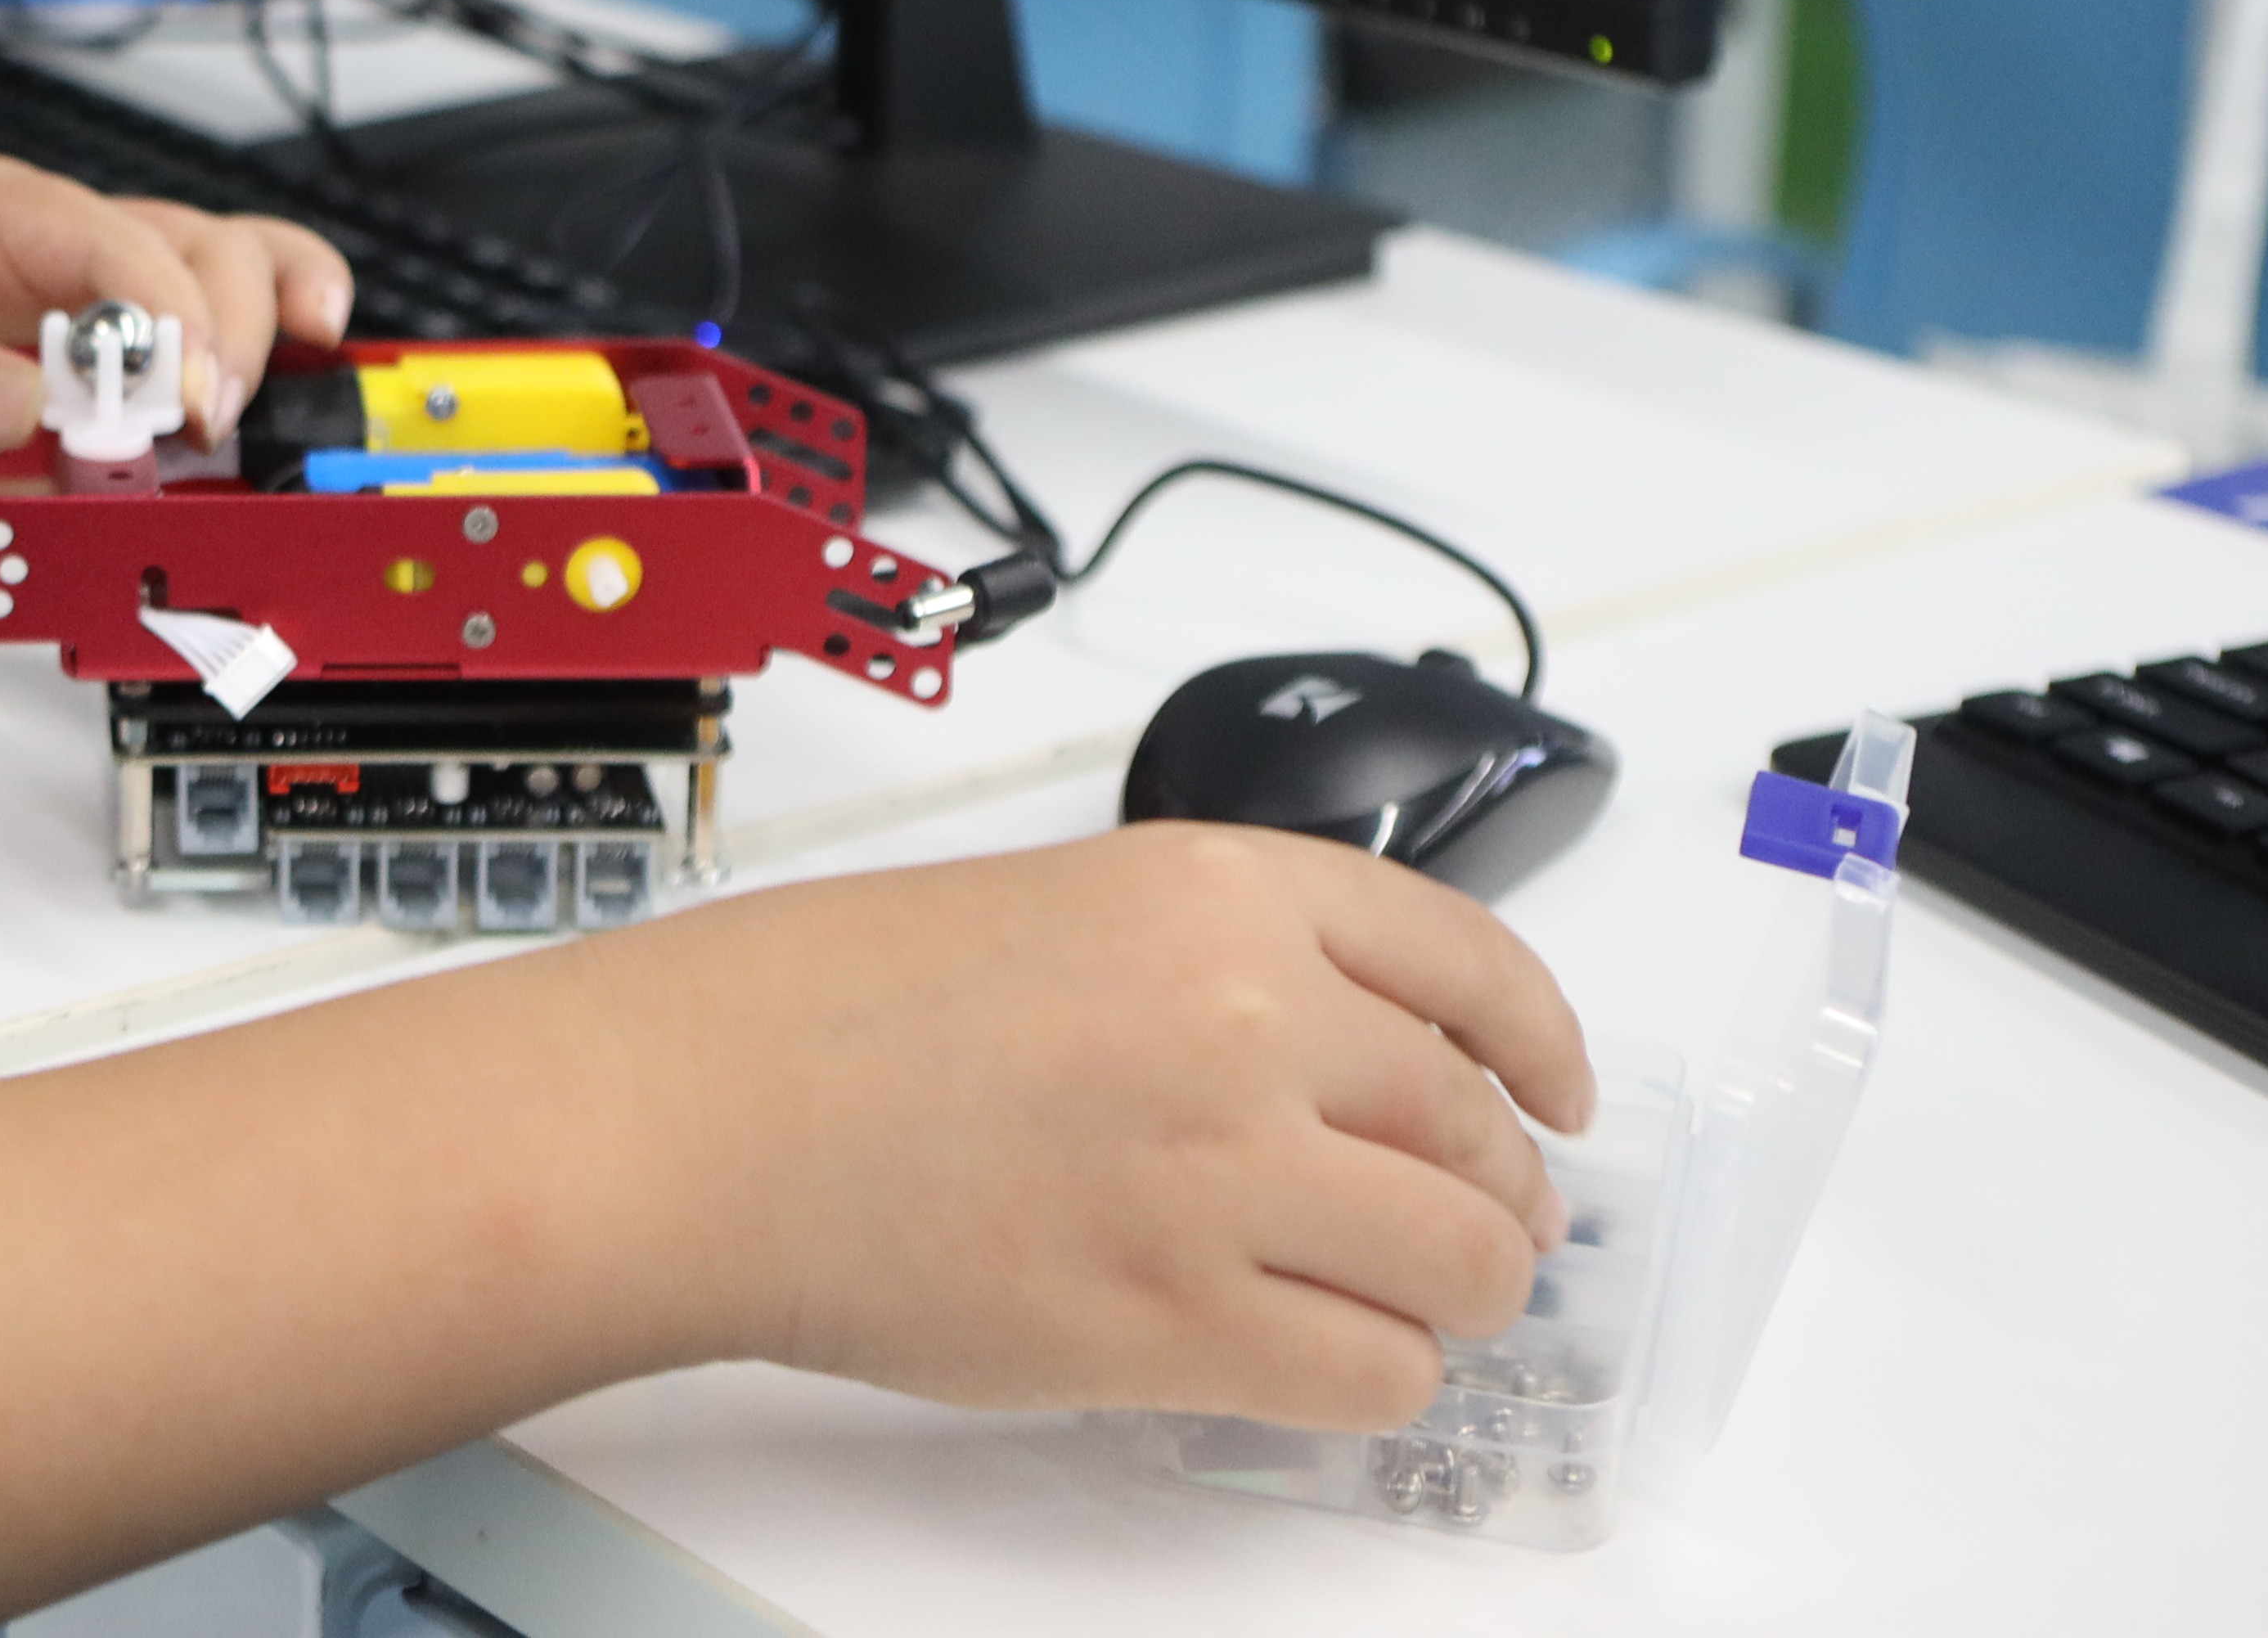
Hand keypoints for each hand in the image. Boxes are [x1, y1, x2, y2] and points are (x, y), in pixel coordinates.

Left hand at [0, 159, 354, 553]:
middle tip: (210, 421)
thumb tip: (33, 398)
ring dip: (243, 385)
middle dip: (234, 334)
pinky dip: (189, 470)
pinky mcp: (43, 440)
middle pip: (202, 266)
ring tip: (248, 443)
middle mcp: (41, 277)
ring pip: (199, 342)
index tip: (182, 398)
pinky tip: (203, 495)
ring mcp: (53, 359)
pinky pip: (143, 448)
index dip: (174, 317)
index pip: (124, 246)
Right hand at [597, 822, 1590, 1428]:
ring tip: (1399, 1305)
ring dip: (1451, 1298)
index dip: (1539, 1038)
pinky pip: (1371, 1372)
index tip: (1559, 1091)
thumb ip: (1210, 966)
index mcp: (1216, 890)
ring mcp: (1223, 1175)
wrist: (707, 1114)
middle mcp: (1248, 1017)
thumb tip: (1341, 1069)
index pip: (1465, 958)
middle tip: (1471, 1227)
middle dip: (1498, 1195)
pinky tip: (1315, 1355)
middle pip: (1474, 1127)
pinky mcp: (1179, 1319)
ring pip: (1458, 1264)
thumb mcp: (1055, 909)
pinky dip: (1373, 1376)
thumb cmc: (828, 1011)